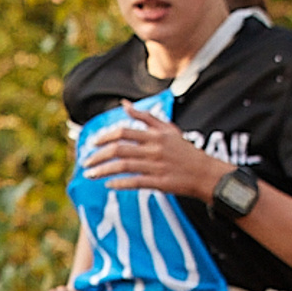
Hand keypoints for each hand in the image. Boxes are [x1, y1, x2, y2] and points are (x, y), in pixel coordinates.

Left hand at [81, 105, 229, 200]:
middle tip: (86, 162)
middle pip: (119, 149)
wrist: (205, 173)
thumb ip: (145, 117)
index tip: (92, 144)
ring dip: (103, 171)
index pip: (124, 132)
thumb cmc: (184, 151)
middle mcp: (155, 149)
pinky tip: (108, 185)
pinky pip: (135, 182)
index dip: (105, 137)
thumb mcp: (168, 129)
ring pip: (123, 166)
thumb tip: (124, 105)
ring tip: (90, 175)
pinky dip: (119, 183)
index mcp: (156, 135)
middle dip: (98, 156)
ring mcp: (157, 166)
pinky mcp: (160, 182)